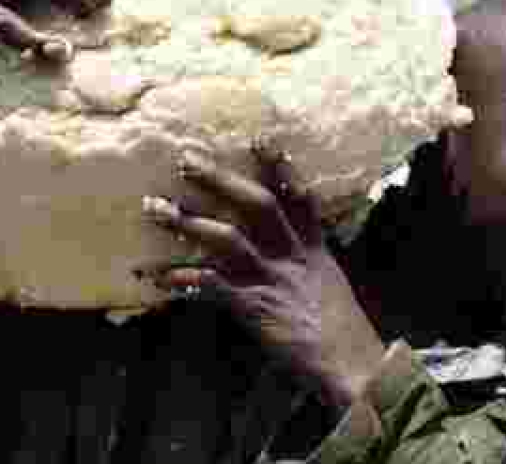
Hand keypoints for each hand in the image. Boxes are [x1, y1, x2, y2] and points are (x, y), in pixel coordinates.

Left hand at [143, 143, 386, 413]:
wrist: (352, 366)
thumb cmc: (340, 334)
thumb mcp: (329, 290)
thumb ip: (306, 269)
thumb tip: (283, 258)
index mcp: (314, 250)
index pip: (300, 197)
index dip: (281, 167)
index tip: (259, 138)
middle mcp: (293, 256)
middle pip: (257, 204)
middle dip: (220, 179)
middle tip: (184, 158)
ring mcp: (274, 279)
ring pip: (227, 238)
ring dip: (187, 221)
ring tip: (153, 208)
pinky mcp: (255, 307)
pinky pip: (211, 286)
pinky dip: (181, 279)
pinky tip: (154, 276)